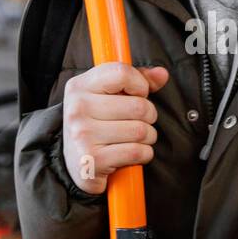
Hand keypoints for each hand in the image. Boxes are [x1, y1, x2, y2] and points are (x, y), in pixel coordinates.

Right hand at [62, 62, 168, 194]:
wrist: (75, 166)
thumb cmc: (96, 126)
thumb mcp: (108, 97)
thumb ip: (136, 80)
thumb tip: (162, 74)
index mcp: (79, 87)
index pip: (121, 73)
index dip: (140, 84)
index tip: (139, 94)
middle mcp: (77, 108)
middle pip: (138, 106)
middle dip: (149, 116)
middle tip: (139, 121)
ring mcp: (83, 134)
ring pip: (141, 130)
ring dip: (147, 137)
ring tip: (135, 139)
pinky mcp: (93, 160)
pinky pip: (137, 152)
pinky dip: (143, 154)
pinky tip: (132, 155)